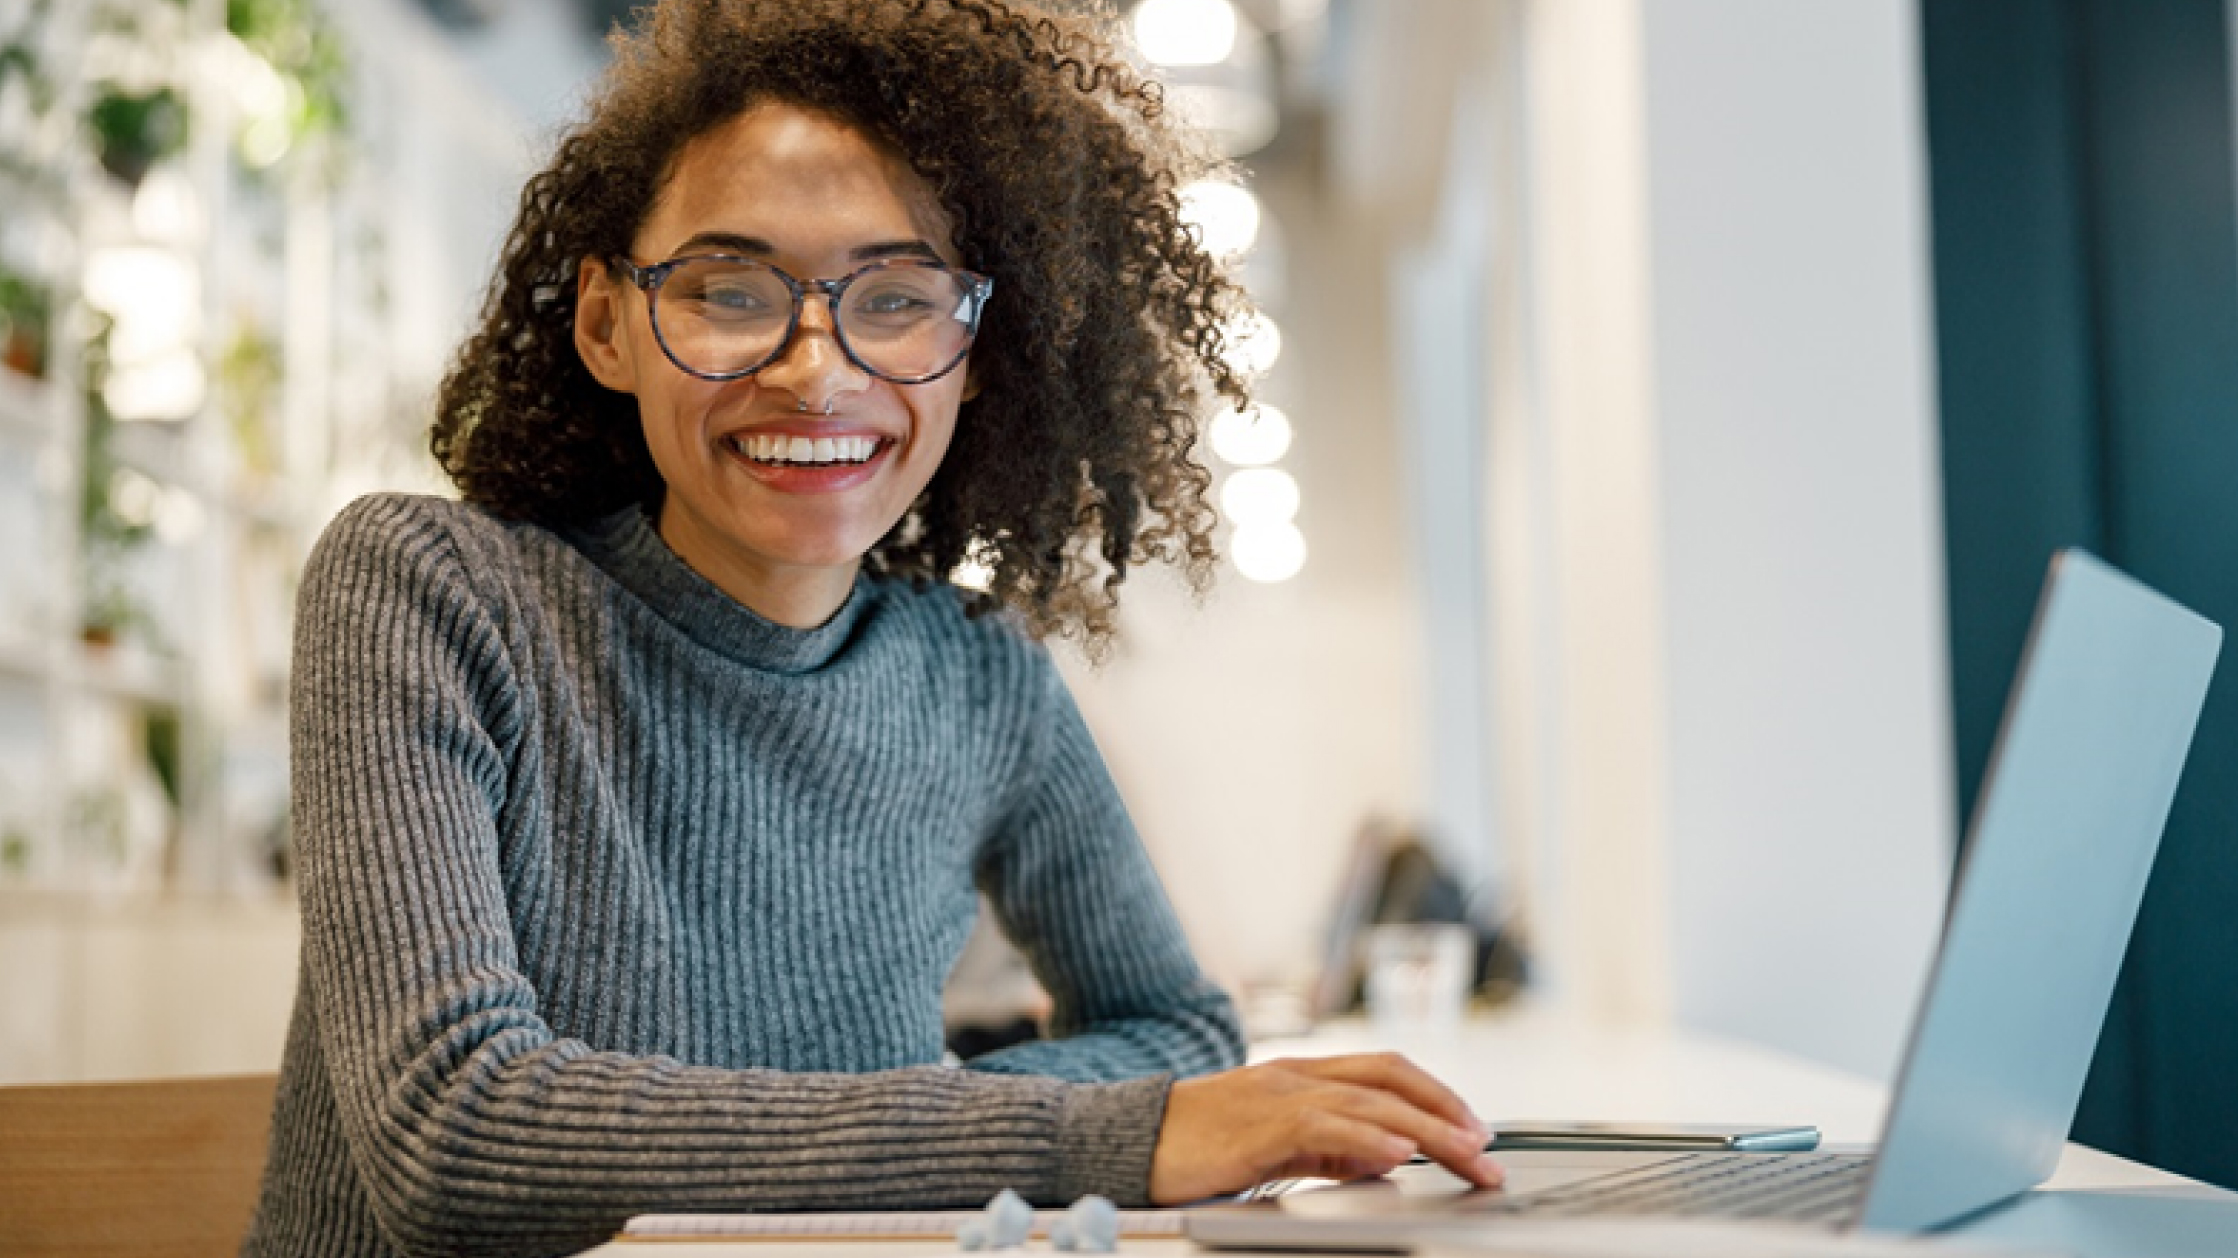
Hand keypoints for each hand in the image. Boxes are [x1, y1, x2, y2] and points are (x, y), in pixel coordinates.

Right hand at [1146, 1053, 1503, 1203]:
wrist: (1123, 1141)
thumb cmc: (1194, 1148)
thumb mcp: (1274, 1145)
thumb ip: (1327, 1147)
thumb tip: (1385, 1157)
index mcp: (1300, 1077)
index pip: (1384, 1071)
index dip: (1437, 1095)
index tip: (1476, 1129)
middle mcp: (1294, 1076)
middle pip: (1390, 1080)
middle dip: (1448, 1112)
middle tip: (1490, 1149)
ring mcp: (1275, 1096)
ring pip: (1369, 1101)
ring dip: (1428, 1129)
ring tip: (1468, 1154)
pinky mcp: (1256, 1127)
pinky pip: (1322, 1127)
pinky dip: (1367, 1138)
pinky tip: (1399, 1152)